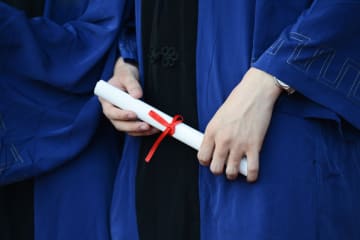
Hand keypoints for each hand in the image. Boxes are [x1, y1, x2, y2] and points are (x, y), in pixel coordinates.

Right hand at [99, 58, 158, 135]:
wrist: (128, 77)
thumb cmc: (124, 75)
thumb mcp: (127, 75)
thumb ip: (132, 84)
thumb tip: (137, 95)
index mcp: (107, 101)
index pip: (111, 112)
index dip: (121, 115)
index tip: (133, 114)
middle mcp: (112, 111)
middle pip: (119, 124)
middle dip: (133, 126)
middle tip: (146, 125)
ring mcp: (120, 117)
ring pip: (127, 129)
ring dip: (140, 131)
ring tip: (152, 128)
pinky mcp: (128, 120)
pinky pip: (134, 129)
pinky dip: (144, 131)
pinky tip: (153, 128)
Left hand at [197, 67, 281, 181]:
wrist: (255, 93)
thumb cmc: (237, 101)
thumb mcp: (218, 116)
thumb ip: (215, 133)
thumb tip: (214, 147)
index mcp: (211, 131)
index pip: (202, 157)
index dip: (206, 161)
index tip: (211, 160)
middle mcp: (223, 140)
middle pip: (215, 168)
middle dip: (219, 170)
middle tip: (224, 165)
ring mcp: (239, 144)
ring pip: (231, 172)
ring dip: (233, 174)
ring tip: (235, 169)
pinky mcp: (254, 146)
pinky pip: (250, 170)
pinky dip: (250, 176)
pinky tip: (249, 174)